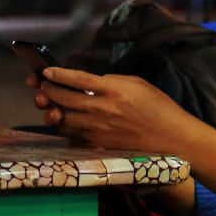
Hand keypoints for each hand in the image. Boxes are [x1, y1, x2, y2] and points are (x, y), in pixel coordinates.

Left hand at [32, 65, 202, 155]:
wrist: (171, 138)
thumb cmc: (158, 107)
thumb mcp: (137, 84)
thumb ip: (111, 81)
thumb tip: (91, 82)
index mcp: (113, 90)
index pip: (77, 79)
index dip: (58, 74)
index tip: (47, 71)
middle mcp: (102, 109)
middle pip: (64, 99)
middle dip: (49, 91)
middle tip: (44, 87)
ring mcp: (99, 129)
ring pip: (64, 119)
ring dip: (54, 110)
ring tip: (53, 104)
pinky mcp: (100, 145)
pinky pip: (74, 135)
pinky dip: (68, 127)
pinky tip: (68, 121)